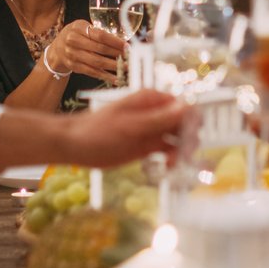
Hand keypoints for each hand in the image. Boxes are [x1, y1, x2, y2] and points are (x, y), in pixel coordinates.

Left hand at [0, 90, 187, 169]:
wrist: (75, 146)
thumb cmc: (98, 131)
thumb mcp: (130, 126)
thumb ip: (159, 119)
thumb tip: (187, 107)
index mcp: (153, 100)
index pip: (185, 106)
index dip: (193, 121)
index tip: (191, 138)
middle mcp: (156, 113)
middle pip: (185, 123)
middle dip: (190, 138)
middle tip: (184, 155)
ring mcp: (153, 130)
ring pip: (179, 138)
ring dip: (183, 150)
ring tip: (175, 164)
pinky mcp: (148, 145)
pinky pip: (169, 150)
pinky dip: (173, 158)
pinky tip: (169, 167)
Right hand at [41, 20, 126, 82]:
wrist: (57, 48)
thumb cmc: (75, 35)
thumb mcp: (83, 27)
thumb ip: (98, 32)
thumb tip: (122, 41)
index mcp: (78, 28)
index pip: (100, 35)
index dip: (115, 41)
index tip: (127, 46)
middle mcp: (73, 41)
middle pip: (100, 49)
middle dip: (117, 54)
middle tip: (130, 57)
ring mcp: (73, 55)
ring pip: (97, 62)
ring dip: (113, 66)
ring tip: (125, 67)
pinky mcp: (74, 66)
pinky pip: (92, 72)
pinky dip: (105, 76)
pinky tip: (116, 78)